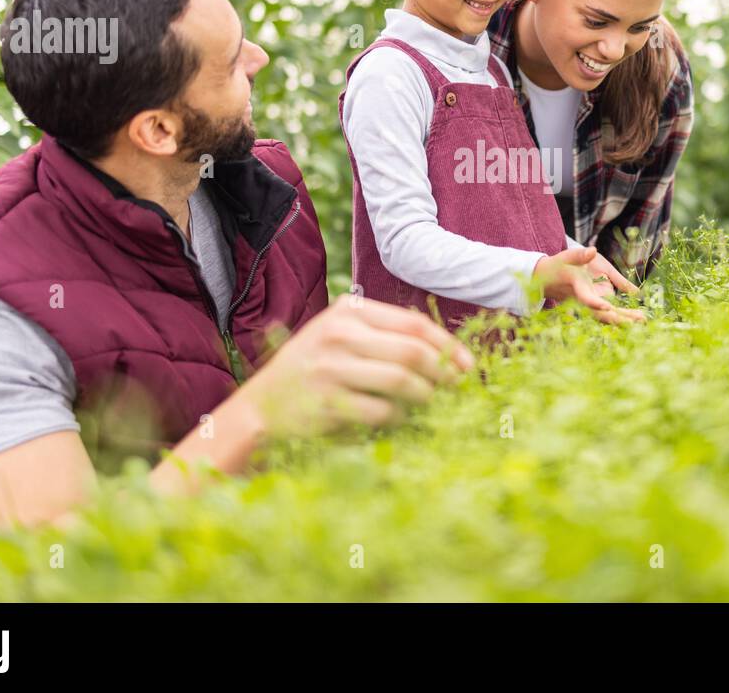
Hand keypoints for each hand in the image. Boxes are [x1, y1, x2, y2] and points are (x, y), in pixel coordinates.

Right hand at [236, 296, 473, 436]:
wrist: (261, 405)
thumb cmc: (313, 368)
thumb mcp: (341, 335)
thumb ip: (383, 334)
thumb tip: (446, 349)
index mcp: (348, 310)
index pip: (413, 324)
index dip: (448, 345)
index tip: (468, 365)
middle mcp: (339, 334)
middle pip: (413, 351)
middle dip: (444, 372)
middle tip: (458, 388)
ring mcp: (331, 367)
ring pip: (402, 381)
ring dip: (426, 396)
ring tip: (432, 403)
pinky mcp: (327, 402)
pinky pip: (382, 411)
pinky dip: (400, 417)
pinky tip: (401, 418)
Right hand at [532, 247, 645, 324]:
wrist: (547, 280)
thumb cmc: (559, 265)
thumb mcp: (568, 257)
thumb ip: (581, 255)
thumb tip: (593, 250)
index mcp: (576, 288)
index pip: (586, 298)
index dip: (595, 303)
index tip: (608, 307)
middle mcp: (583, 301)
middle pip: (601, 314)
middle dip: (619, 318)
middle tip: (639, 320)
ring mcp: (588, 306)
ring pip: (606, 317)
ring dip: (624, 319)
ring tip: (643, 320)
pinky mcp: (594, 306)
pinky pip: (608, 315)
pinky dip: (621, 317)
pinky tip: (636, 319)